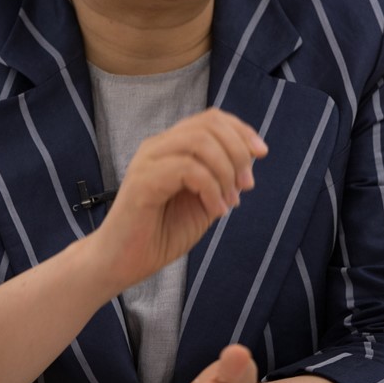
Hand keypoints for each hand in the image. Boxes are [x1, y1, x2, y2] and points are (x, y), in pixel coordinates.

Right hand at [94, 109, 266, 291]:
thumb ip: (222, 178)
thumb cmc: (160, 234)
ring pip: (199, 141)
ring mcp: (148, 160)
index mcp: (172, 146)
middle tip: (246, 185)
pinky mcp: (142, 181)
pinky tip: (215, 211)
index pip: (211, 118)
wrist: (121, 263)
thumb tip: (249, 157)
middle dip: (238, 151)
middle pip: (208, 124)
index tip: (261, 153)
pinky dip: (211, 189)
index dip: (241, 130)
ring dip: (225, 171)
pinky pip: (187, 169)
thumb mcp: (203, 202)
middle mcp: (158, 146)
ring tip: (229, 202)